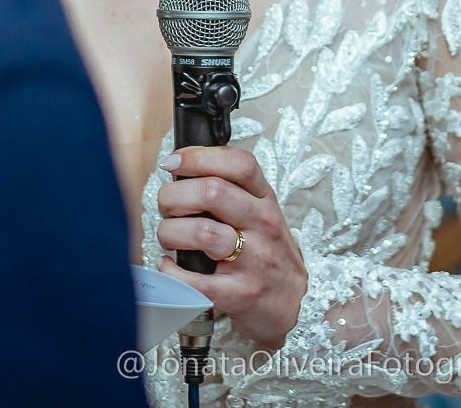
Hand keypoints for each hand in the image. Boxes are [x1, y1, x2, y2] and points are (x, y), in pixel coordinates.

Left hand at [157, 146, 307, 350]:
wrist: (294, 303)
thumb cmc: (268, 254)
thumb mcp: (261, 213)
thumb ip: (231, 190)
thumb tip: (182, 171)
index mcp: (265, 200)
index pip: (239, 164)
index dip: (198, 157)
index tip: (172, 163)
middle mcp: (263, 224)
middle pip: (213, 191)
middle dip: (174, 196)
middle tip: (166, 207)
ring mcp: (253, 260)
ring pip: (202, 232)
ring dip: (170, 232)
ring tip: (168, 237)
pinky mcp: (240, 294)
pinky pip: (194, 280)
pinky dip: (170, 271)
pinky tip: (169, 267)